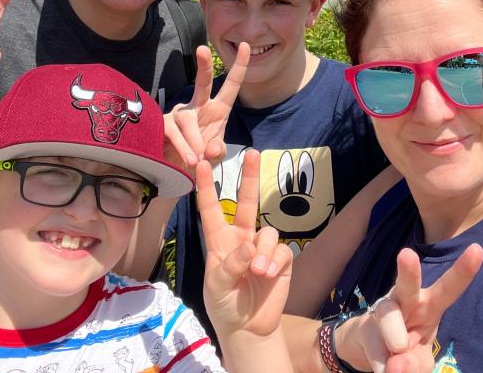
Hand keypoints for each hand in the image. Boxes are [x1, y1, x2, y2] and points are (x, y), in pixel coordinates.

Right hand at [163, 42, 248, 171]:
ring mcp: (180, 113)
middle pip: (203, 82)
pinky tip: (189, 159)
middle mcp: (199, 106)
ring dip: (195, 141)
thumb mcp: (215, 157)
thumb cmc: (201, 159)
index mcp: (218, 109)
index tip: (246, 45)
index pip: (231, 85)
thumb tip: (209, 149)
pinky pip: (174, 132)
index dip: (239, 66)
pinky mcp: (164, 124)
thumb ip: (217, 152)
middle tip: (203, 49)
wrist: (178, 172)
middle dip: (204, 66)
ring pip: (187, 120)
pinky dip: (183, 147)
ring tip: (197, 160)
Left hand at [198, 149, 292, 339]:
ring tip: (258, 273)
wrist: (248, 329)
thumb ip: (231, 264)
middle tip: (253, 153)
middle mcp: (242, 239)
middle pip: (247, 202)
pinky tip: (268, 276)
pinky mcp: (280, 260)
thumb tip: (249, 247)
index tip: (201, 164)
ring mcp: (262, 248)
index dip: (206, 187)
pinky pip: (281, 250)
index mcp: (219, 242)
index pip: (211, 209)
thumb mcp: (217, 287)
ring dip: (263, 253)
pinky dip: (274, 262)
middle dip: (249, 177)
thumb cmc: (224, 306)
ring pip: (267, 233)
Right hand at [336, 244, 482, 372]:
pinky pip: (374, 344)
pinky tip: (386, 369)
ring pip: (387, 312)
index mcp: (429, 305)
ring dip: (394, 333)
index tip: (477, 249)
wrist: (370, 349)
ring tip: (400, 348)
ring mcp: (383, 311)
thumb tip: (396, 366)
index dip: (463, 272)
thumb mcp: (419, 360)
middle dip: (409, 271)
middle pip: (408, 284)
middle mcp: (405, 302)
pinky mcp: (364, 327)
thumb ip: (415, 365)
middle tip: (407, 254)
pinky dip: (381, 363)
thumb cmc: (406, 347)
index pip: (448, 288)